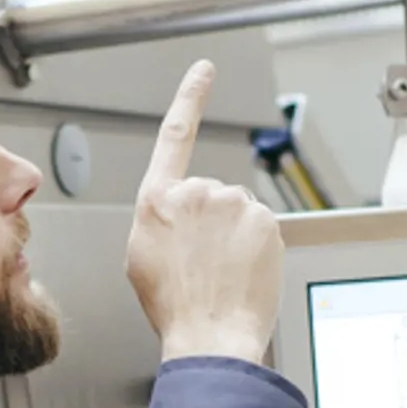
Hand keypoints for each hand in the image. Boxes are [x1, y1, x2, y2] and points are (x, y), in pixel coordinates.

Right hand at [126, 60, 281, 363]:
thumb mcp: (141, 257)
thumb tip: (177, 214)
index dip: (189, 98)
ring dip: (234, 236)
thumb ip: (159, 220)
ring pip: (239, 212)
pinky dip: (256, 247)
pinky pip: (261, 228)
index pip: (176, 135)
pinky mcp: (264, 221)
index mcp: (158, 201)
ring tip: (220, 272)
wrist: (209, 335)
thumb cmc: (175, 306)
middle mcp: (196, 193)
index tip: (203, 72)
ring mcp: (233, 205)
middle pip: (212, 194)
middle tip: (203, 263)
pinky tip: (241, 272)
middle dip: (212, 222)